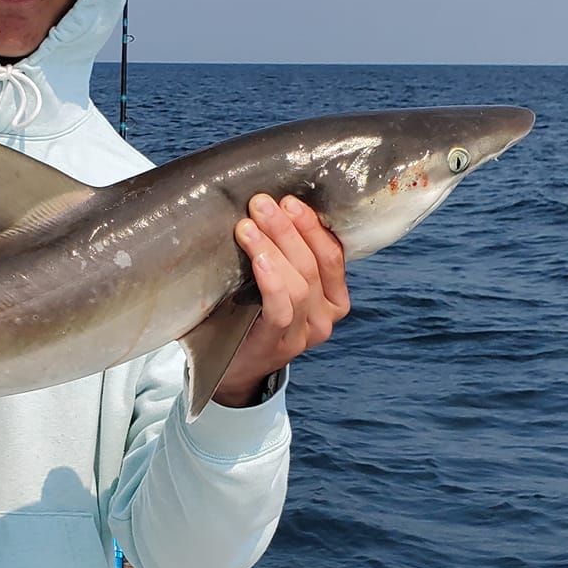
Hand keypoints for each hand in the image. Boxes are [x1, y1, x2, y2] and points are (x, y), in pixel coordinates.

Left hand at [212, 195, 349, 405]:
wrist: (233, 367)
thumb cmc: (253, 313)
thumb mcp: (279, 283)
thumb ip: (287, 255)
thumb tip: (272, 204)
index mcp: (334, 298)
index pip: (333, 255)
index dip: (312, 226)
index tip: (288, 201)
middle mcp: (326, 317)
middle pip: (314, 264)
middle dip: (288, 229)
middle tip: (261, 204)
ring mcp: (305, 334)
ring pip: (299, 284)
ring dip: (274, 248)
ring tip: (248, 226)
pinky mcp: (278, 345)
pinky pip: (281, 309)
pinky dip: (271, 280)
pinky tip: (258, 259)